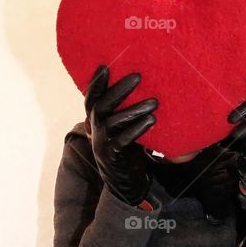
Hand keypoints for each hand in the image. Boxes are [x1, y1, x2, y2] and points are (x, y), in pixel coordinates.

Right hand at [84, 65, 157, 205]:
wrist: (123, 180)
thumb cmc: (125, 145)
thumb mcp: (120, 125)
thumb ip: (122, 108)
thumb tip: (139, 82)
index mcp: (95, 119)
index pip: (91, 98)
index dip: (96, 83)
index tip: (105, 66)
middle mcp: (95, 129)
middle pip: (101, 106)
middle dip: (118, 90)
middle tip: (138, 76)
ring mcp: (103, 143)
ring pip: (114, 122)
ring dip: (134, 109)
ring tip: (154, 102)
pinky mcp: (114, 155)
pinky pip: (123, 140)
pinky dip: (137, 129)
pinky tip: (151, 120)